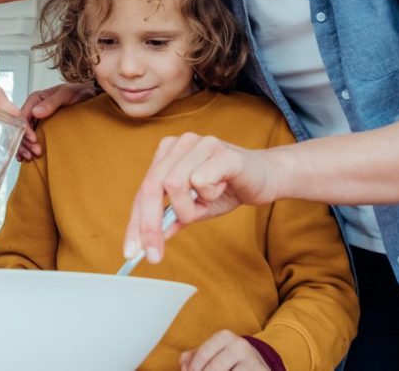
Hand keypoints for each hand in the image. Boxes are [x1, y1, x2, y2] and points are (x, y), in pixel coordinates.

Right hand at [16, 82, 95, 160]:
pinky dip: (28, 149)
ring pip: (24, 136)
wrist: (90, 95)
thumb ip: (52, 102)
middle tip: (36, 152)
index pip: (23, 117)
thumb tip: (36, 112)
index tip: (33, 139)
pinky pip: (31, 140)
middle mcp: (33, 110)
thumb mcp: (66, 94)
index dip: (25, 130)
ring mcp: (37, 121)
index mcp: (35, 100)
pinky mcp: (42, 129)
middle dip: (25, 142)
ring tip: (31, 157)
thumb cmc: (79, 92)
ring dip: (25, 148)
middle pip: (21, 129)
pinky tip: (28, 157)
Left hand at [123, 133, 281, 262]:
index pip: (143, 190)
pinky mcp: (222, 151)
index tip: (131, 252)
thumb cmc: (228, 188)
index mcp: (168, 153)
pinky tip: (221, 188)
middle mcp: (180, 143)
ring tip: (206, 203)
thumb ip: (171, 220)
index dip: (135, 223)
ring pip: (174, 184)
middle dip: (150, 225)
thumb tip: (148, 242)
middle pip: (152, 186)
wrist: (266, 177)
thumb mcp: (195, 209)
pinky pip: (201, 180)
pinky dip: (209, 195)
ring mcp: (200, 143)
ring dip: (188, 208)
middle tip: (155, 254)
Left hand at [180, 331, 269, 370]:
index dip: (194, 368)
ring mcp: (252, 360)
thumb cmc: (230, 362)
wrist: (259, 368)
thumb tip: (184, 367)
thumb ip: (193, 358)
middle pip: (214, 368)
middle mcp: (240, 345)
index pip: (202, 355)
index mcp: (224, 336)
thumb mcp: (213, 354)